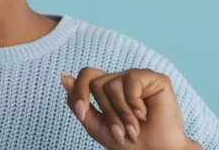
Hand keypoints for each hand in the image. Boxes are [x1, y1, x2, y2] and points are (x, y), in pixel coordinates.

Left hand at [61, 67, 200, 149]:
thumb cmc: (129, 143)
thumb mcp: (96, 125)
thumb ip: (79, 102)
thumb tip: (64, 76)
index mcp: (109, 88)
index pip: (86, 75)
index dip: (80, 92)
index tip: (83, 115)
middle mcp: (122, 79)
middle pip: (96, 83)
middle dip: (105, 112)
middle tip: (120, 132)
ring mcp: (138, 77)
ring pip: (111, 84)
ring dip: (121, 114)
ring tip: (133, 129)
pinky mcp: (155, 79)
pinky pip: (131, 81)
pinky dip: (134, 105)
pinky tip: (144, 115)